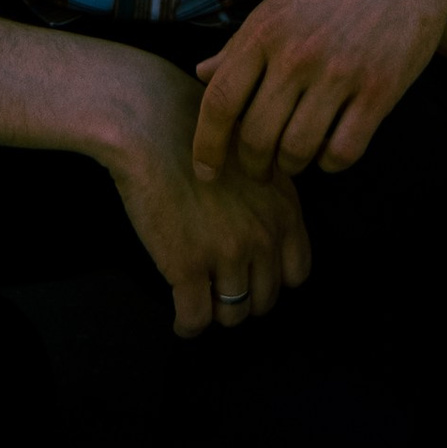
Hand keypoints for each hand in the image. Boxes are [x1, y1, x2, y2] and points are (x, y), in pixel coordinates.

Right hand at [101, 59, 312, 335]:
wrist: (149, 122)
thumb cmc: (195, 130)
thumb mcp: (255, 157)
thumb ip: (269, 197)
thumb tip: (268, 238)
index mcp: (284, 208)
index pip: (297, 272)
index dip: (273, 277)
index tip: (253, 275)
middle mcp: (264, 235)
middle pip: (266, 299)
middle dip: (245, 298)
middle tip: (221, 288)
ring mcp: (227, 253)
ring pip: (232, 315)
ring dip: (217, 312)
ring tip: (202, 301)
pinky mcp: (188, 266)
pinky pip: (195, 320)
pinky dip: (187, 325)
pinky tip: (180, 316)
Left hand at [191, 0, 446, 182]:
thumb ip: (243, 42)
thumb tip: (202, 74)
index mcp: (266, 27)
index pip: (220, 101)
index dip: (207, 146)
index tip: (206, 172)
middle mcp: (297, 53)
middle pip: (256, 136)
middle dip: (252, 164)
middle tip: (260, 168)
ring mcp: (339, 73)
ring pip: (297, 151)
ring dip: (291, 165)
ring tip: (294, 159)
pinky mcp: (380, 90)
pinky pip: (343, 151)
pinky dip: (331, 163)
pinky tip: (331, 149)